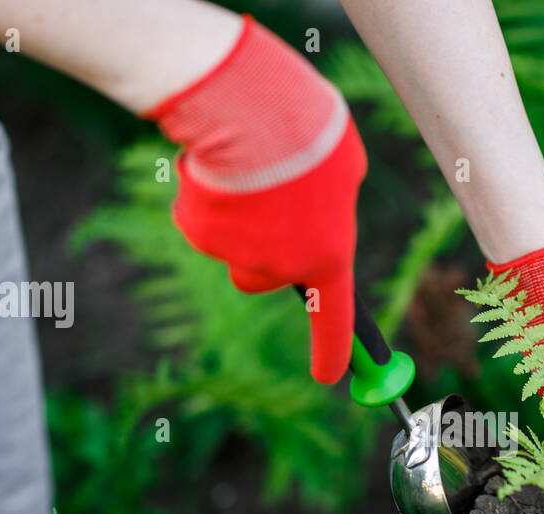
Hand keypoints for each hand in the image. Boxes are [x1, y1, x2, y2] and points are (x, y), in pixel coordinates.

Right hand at [145, 15, 365, 384]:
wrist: (249, 108)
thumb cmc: (308, 129)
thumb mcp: (346, 165)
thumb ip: (336, 200)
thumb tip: (320, 208)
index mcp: (329, 258)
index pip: (334, 322)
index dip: (333, 353)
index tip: (331, 376)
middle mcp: (282, 269)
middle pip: (263, 278)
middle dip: (263, 249)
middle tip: (269, 199)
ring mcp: (235, 255)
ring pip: (230, 245)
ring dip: (236, 215)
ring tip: (248, 164)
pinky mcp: (196, 231)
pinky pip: (201, 218)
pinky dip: (207, 193)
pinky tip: (217, 161)